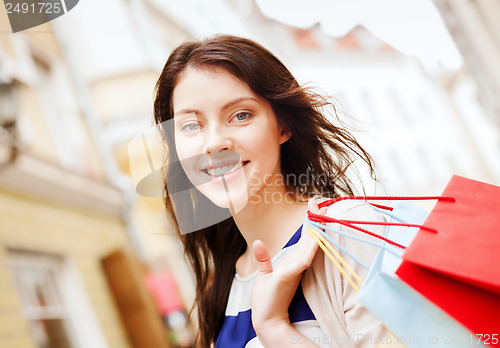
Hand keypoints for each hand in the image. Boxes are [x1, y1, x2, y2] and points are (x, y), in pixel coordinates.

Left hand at [250, 198, 326, 340]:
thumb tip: (258, 242)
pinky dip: (310, 247)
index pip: (304, 239)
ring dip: (316, 229)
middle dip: (316, 220)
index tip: (313, 206)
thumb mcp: (265, 274)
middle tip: (321, 202)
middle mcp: (297, 263)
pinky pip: (303, 258)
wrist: (266, 318)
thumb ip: (264, 258)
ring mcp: (296, 269)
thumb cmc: (267, 299)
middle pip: (310, 238)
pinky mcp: (290, 275)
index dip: (309, 222)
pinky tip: (316, 236)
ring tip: (321, 212)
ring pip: (310, 245)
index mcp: (293, 261)